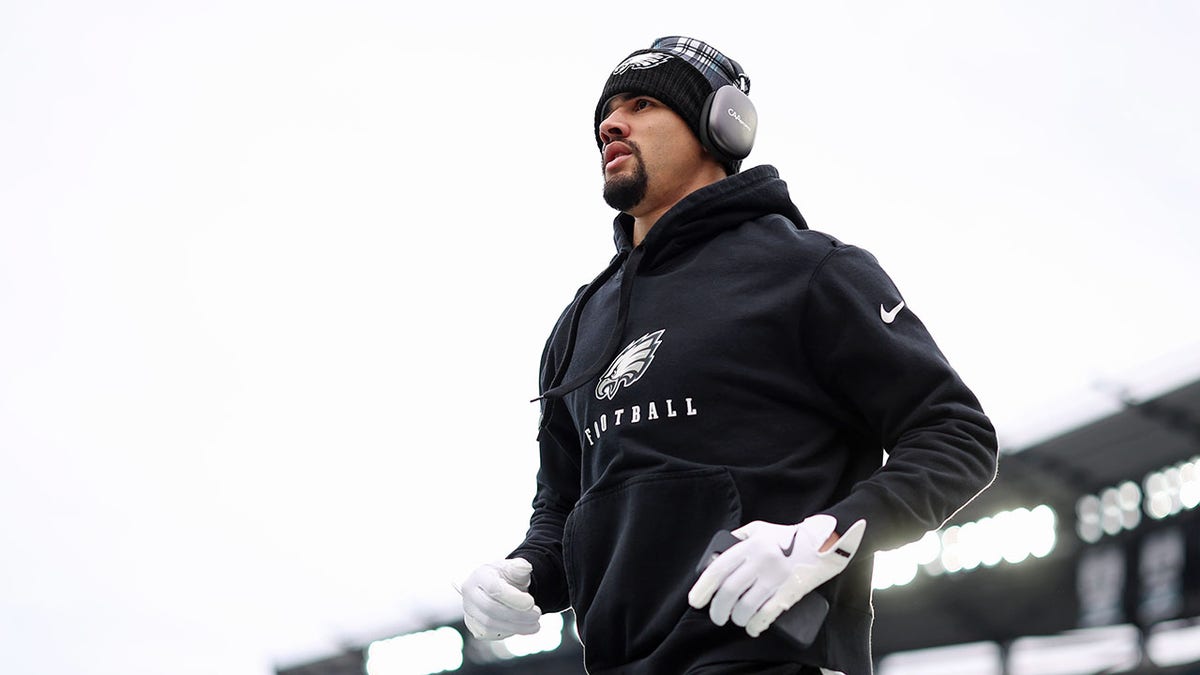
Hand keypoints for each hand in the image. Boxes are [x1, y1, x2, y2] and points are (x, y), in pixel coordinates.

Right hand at [459, 558, 541, 639]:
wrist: (496, 589)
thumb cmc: (505, 577)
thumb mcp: (513, 568)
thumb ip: (519, 567)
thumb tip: (525, 567)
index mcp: (479, 576)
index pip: (494, 589)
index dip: (513, 598)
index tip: (531, 602)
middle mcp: (470, 594)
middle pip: (491, 609)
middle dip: (517, 614)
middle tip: (537, 615)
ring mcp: (470, 612)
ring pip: (491, 625)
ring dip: (516, 627)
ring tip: (535, 624)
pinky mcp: (474, 627)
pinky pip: (491, 634)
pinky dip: (510, 632)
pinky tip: (523, 627)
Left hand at [688, 515, 865, 637]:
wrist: (825, 542)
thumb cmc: (788, 537)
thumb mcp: (759, 529)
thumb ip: (738, 537)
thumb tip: (716, 554)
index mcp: (750, 546)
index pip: (718, 569)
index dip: (703, 588)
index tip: (696, 602)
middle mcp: (760, 561)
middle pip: (729, 592)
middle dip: (718, 610)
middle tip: (717, 616)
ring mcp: (776, 577)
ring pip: (746, 606)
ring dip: (737, 619)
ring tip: (736, 620)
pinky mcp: (790, 591)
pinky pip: (767, 614)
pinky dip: (756, 625)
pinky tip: (752, 628)